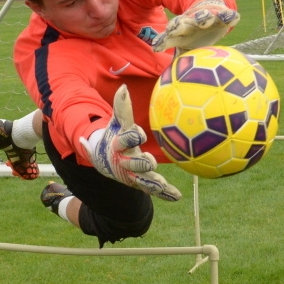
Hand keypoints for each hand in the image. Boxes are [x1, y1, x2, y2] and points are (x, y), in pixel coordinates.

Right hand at [80, 85, 181, 200]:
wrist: (105, 160)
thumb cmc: (115, 137)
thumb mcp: (117, 123)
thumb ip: (121, 108)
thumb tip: (123, 87)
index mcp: (120, 146)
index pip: (126, 140)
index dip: (132, 137)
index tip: (138, 134)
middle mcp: (125, 162)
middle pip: (134, 163)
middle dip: (141, 162)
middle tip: (149, 162)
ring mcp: (133, 174)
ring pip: (144, 180)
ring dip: (153, 183)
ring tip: (161, 185)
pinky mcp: (141, 182)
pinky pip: (153, 189)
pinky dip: (165, 193)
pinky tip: (177, 196)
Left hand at [150, 0, 238, 52]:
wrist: (210, 10)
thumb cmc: (194, 35)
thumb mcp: (185, 46)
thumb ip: (178, 59)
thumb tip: (169, 79)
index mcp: (180, 31)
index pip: (169, 36)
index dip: (164, 41)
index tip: (157, 48)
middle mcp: (192, 23)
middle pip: (184, 24)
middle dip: (180, 26)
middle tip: (174, 29)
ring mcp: (207, 17)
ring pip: (204, 16)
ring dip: (203, 17)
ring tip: (204, 20)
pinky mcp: (222, 14)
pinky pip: (227, 14)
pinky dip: (229, 16)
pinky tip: (231, 17)